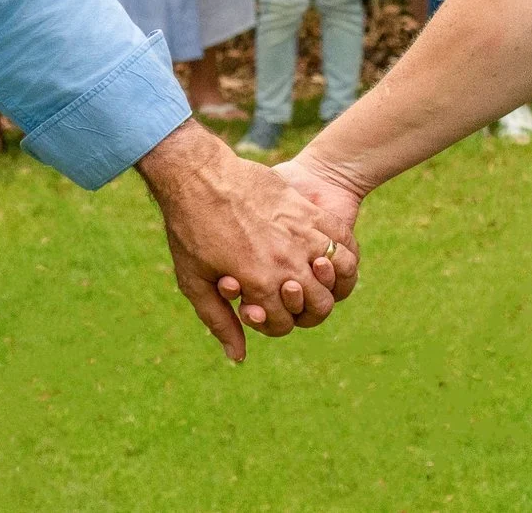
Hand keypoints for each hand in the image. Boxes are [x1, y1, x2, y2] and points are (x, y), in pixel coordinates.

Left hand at [136, 120, 355, 361]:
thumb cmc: (190, 229)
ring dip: (327, 280)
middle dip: (305, 309)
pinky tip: (327, 254)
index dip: (272, 323)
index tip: (258, 309)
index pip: (285, 324)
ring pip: (336, 272)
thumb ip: (219, 321)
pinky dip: (342, 252)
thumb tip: (237, 357)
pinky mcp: (306, 209)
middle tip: (285, 295)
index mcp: (259, 283)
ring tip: (310, 275)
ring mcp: (300, 233)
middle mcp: (286, 261)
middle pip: (319, 304)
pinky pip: (340, 238)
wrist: (198, 174)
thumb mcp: (194, 281)